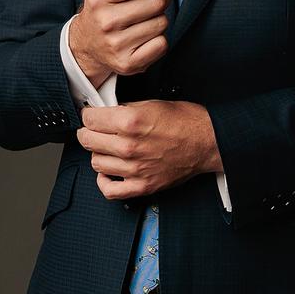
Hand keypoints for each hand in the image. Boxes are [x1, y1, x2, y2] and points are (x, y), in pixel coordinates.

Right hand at [68, 0, 177, 85]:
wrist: (87, 44)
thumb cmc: (106, 7)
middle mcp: (106, 22)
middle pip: (156, 1)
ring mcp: (117, 45)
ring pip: (162, 23)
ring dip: (160, 17)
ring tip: (145, 19)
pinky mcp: (128, 63)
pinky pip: (162, 44)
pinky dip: (159, 38)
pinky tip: (145, 36)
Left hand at [77, 100, 220, 199]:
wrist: (207, 142)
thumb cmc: (185, 122)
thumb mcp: (151, 103)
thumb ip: (124, 110)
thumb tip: (104, 113)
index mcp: (130, 122)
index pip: (89, 119)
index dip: (89, 115)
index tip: (91, 116)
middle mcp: (129, 146)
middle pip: (87, 140)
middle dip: (89, 132)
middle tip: (95, 130)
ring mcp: (134, 169)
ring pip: (96, 162)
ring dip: (99, 154)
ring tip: (107, 148)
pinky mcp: (142, 185)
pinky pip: (110, 190)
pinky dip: (104, 181)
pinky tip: (109, 172)